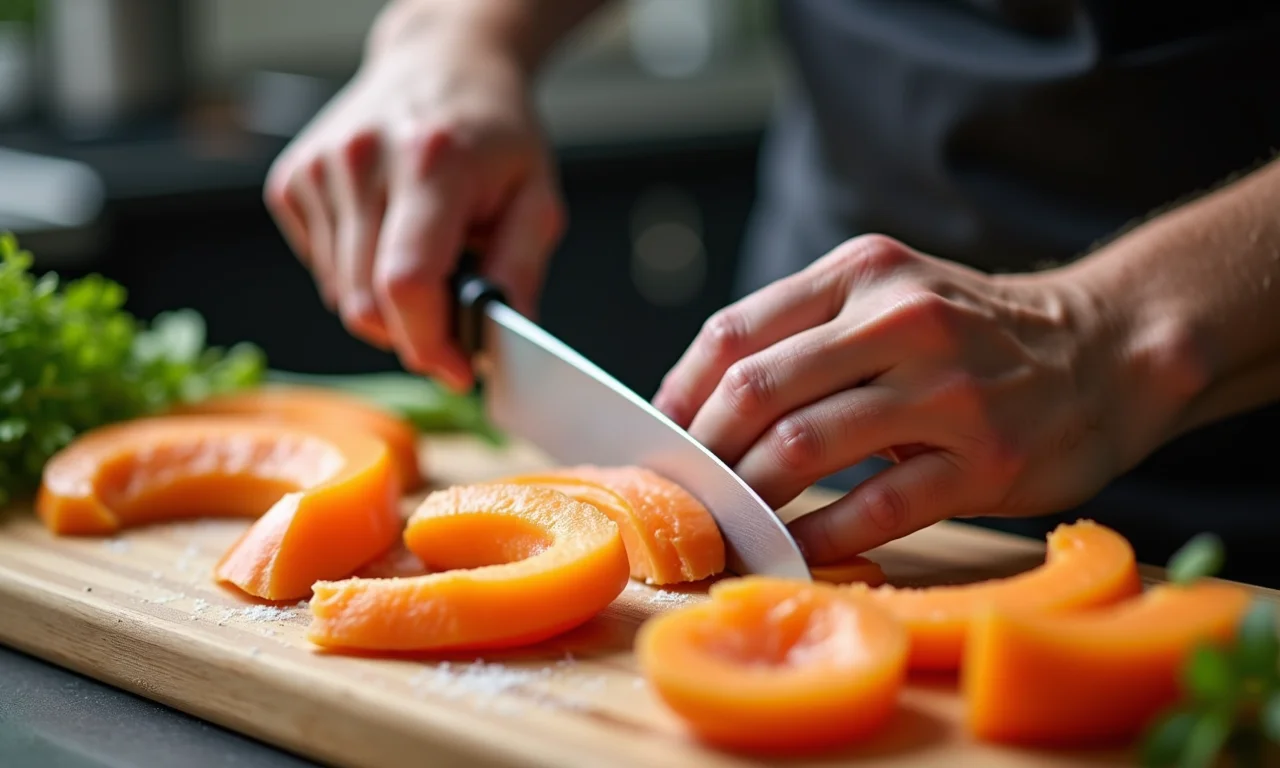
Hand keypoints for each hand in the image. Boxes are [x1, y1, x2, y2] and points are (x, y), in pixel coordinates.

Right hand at [263, 20, 564, 390]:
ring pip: (341, 297)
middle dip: (413, 333)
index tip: (457, 371)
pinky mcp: (291, 182)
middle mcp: (363, 161)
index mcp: (432, 162)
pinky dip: (358, 277)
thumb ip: (520, 274)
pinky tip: (388, 237)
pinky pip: (323, 272)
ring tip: (426, 258)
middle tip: (451, 321)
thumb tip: (500, 344)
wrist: (443, 63)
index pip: (407, 283)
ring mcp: (318, 170)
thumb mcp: (536, 200)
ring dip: (387, 307)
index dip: (429, 344)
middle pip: (366, 303)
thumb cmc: (493, 132)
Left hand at [653, 235, 1169, 562]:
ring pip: (803, 448)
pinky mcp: (986, 459)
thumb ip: (805, 333)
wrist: (1104, 349)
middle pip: (755, 390)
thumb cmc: (973, 334)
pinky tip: (795, 548)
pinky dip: (819, 535)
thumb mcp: (890, 296)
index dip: (679, 395)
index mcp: (862, 273)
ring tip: (728, 524)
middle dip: (704, 454)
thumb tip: (697, 404)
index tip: (660, 438)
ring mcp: (947, 389)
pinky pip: (875, 507)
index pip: (733, 333)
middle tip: (686, 492)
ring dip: (749, 498)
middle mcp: (900, 319)